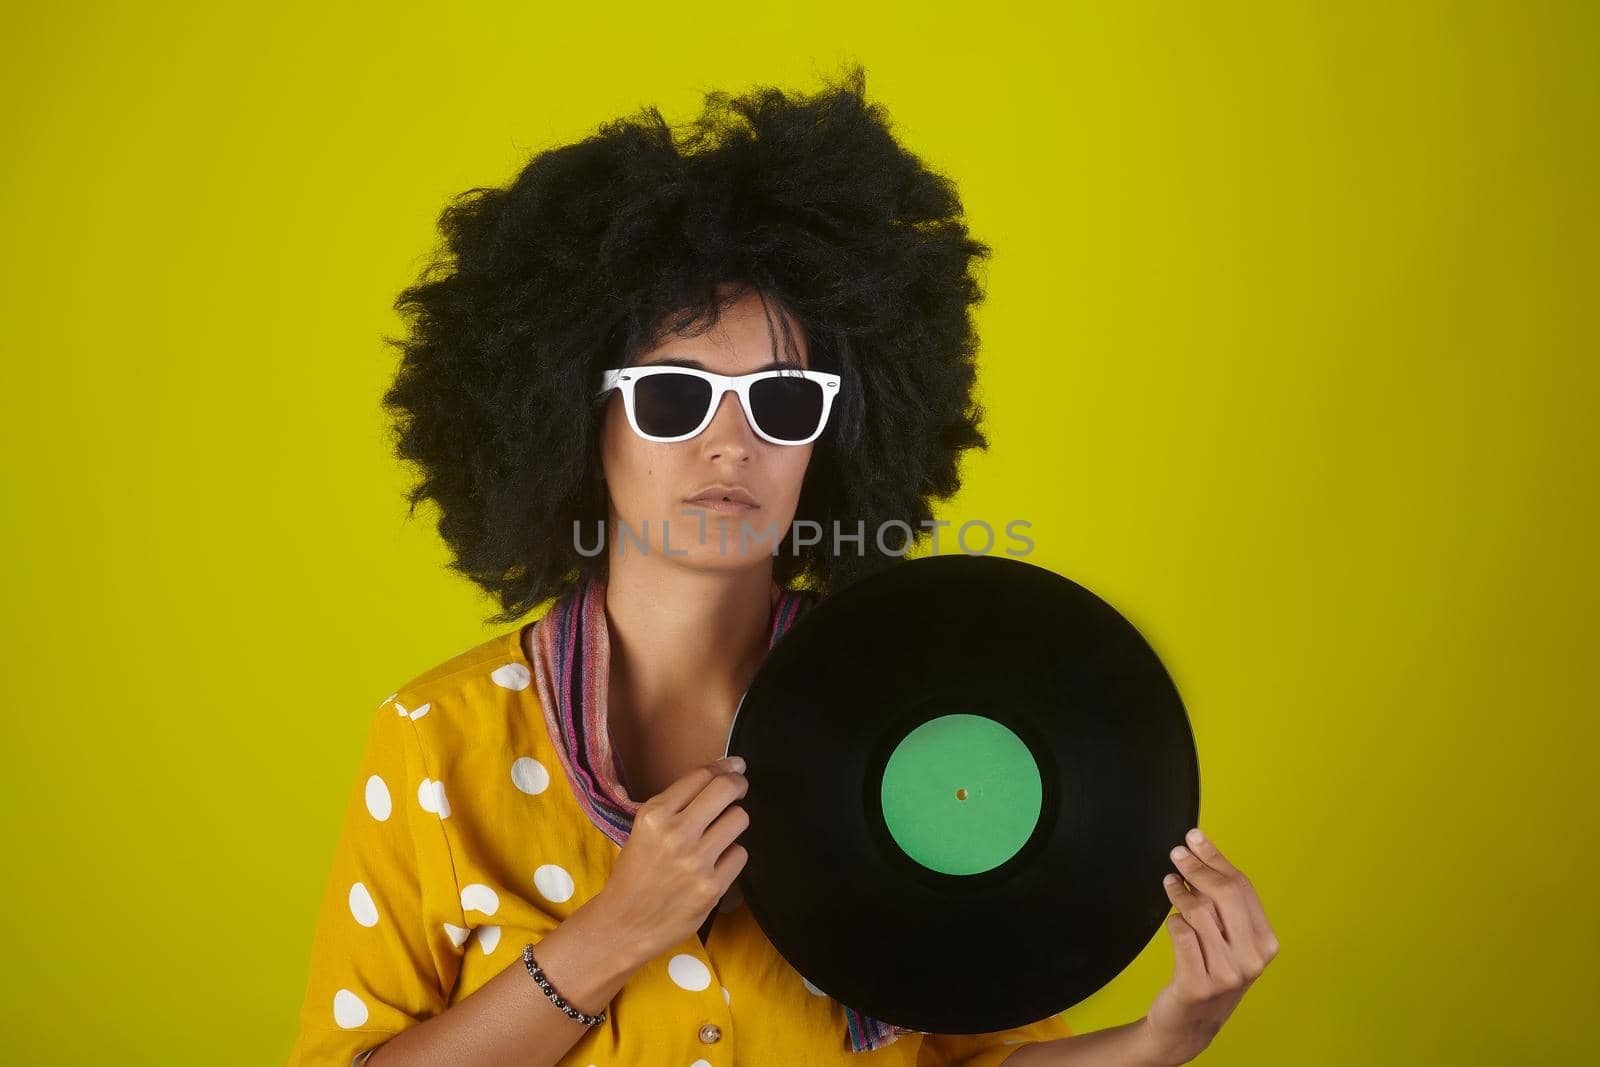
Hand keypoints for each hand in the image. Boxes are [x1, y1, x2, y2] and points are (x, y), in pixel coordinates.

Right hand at [594, 755, 750, 965]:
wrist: (623, 926)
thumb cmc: (634, 874)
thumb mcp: (642, 830)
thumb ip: (676, 805)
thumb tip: (720, 774)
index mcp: (654, 815)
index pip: (701, 775)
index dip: (722, 767)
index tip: (733, 766)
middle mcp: (675, 834)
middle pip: (726, 789)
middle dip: (738, 784)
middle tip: (738, 788)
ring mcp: (696, 861)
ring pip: (740, 819)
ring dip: (734, 823)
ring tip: (720, 834)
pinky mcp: (712, 887)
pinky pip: (740, 854)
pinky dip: (732, 856)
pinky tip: (716, 865)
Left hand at [1138, 828, 1278, 1065]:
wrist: (1190, 1023)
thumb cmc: (1208, 970)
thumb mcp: (1226, 937)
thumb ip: (1221, 899)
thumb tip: (1199, 844)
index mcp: (1266, 942)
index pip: (1241, 887)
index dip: (1215, 858)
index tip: (1194, 838)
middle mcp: (1252, 959)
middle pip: (1224, 894)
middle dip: (1196, 867)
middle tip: (1176, 854)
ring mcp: (1227, 974)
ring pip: (1200, 912)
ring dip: (1180, 893)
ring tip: (1170, 885)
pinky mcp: (1198, 985)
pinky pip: (1181, 934)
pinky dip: (1173, 922)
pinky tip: (1172, 922)